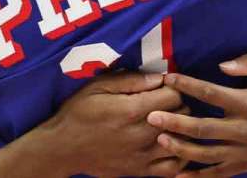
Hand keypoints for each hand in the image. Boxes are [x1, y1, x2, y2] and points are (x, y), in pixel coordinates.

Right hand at [36, 69, 190, 176]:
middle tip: (162, 103)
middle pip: (181, 115)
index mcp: (132, 110)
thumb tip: (158, 78)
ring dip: (178, 129)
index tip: (160, 87)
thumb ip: (129, 80)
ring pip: (182, 140)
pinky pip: (174, 167)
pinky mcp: (142, 171)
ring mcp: (144, 156)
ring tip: (166, 123)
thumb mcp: (97, 87)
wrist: (63, 148)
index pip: (173, 95)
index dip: (170, 87)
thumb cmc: (78, 113)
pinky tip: (169, 145)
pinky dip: (177, 155)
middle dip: (176, 105)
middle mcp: (142, 134)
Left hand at [146, 55, 246, 176]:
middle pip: (204, 128)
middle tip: (151, 117)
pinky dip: (199, 176)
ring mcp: (246, 150)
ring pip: (208, 154)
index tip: (169, 78)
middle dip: (176, 122)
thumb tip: (222, 65)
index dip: (188, 85)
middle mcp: (245, 129)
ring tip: (161, 141)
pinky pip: (220, 173)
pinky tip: (178, 175)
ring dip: (182, 149)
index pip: (212, 94)